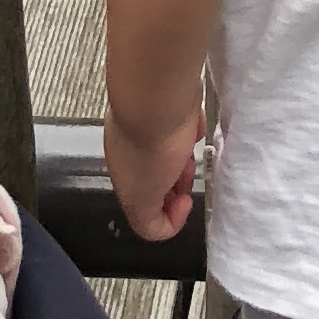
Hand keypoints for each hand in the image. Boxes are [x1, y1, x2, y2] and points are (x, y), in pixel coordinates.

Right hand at [104, 103, 204, 244]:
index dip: (170, 214)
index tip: (184, 201)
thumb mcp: (144, 200)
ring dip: (185, 152)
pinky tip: (193, 119)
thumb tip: (161, 226)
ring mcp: (147, 125)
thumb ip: (149, 222)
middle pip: (160, 178)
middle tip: (187, 169)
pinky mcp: (165, 103)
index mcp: (125, 178)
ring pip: (172, 151)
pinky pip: (182, 121)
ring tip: (189, 142)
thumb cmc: (150, 143)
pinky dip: (191, 125)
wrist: (157, 92)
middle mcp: (131, 151)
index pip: (146, 209)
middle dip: (179, 178)